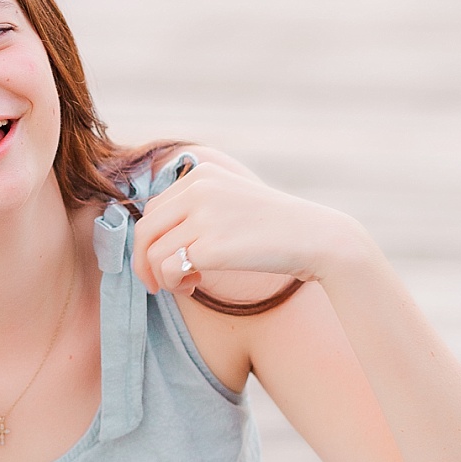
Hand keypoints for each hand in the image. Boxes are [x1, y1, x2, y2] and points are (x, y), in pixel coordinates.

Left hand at [129, 147, 370, 296]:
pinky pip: (169, 269)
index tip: (161, 261)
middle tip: (156, 284)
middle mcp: (199, 189)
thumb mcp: (234, 200)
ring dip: (162, 277)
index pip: (153, 208)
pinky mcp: (212, 246)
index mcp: (202, 174)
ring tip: (184, 286)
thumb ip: (199, 207)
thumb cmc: (278, 228)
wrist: (317, 238)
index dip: (149, 240)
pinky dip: (174, 283)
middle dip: (143, 261)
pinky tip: (193, 287)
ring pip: (153, 253)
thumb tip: (157, 237)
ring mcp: (204, 216)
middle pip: (146, 229)